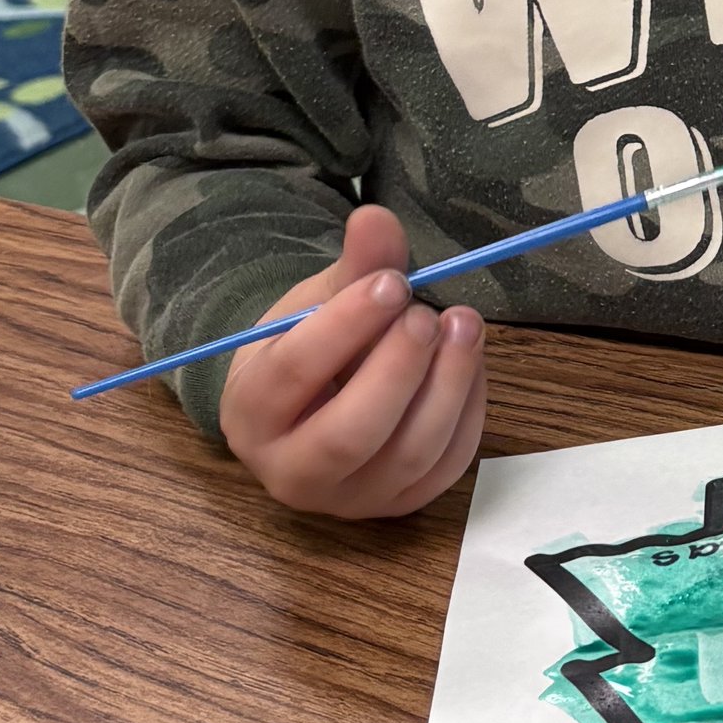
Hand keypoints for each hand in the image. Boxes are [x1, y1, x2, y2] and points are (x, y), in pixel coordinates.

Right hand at [218, 203, 487, 518]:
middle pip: (349, 434)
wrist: (311, 407)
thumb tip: (376, 216)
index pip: (292, 375)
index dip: (346, 326)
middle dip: (399, 368)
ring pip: (406, 455)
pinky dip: (468, 409)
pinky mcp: (399, 506)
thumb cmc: (308, 347)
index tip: (392, 282)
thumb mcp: (316, 301)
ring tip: (465, 326)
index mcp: (250, 414)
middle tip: (430, 315)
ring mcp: (349, 499)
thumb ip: (351, 266)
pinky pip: (444, 465)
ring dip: (447, 385)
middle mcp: (290, 472)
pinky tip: (471, 361)